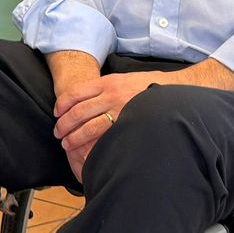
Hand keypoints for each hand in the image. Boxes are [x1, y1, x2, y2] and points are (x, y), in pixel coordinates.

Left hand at [53, 71, 170, 175]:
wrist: (177, 90)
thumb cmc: (151, 86)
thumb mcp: (126, 79)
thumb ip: (108, 87)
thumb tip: (88, 97)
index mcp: (108, 82)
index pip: (75, 93)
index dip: (62, 104)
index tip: (56, 113)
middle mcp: (111, 95)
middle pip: (77, 111)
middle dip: (64, 124)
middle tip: (58, 133)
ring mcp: (120, 110)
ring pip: (87, 127)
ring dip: (73, 138)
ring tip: (67, 144)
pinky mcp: (127, 124)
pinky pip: (103, 137)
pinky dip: (91, 146)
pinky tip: (85, 152)